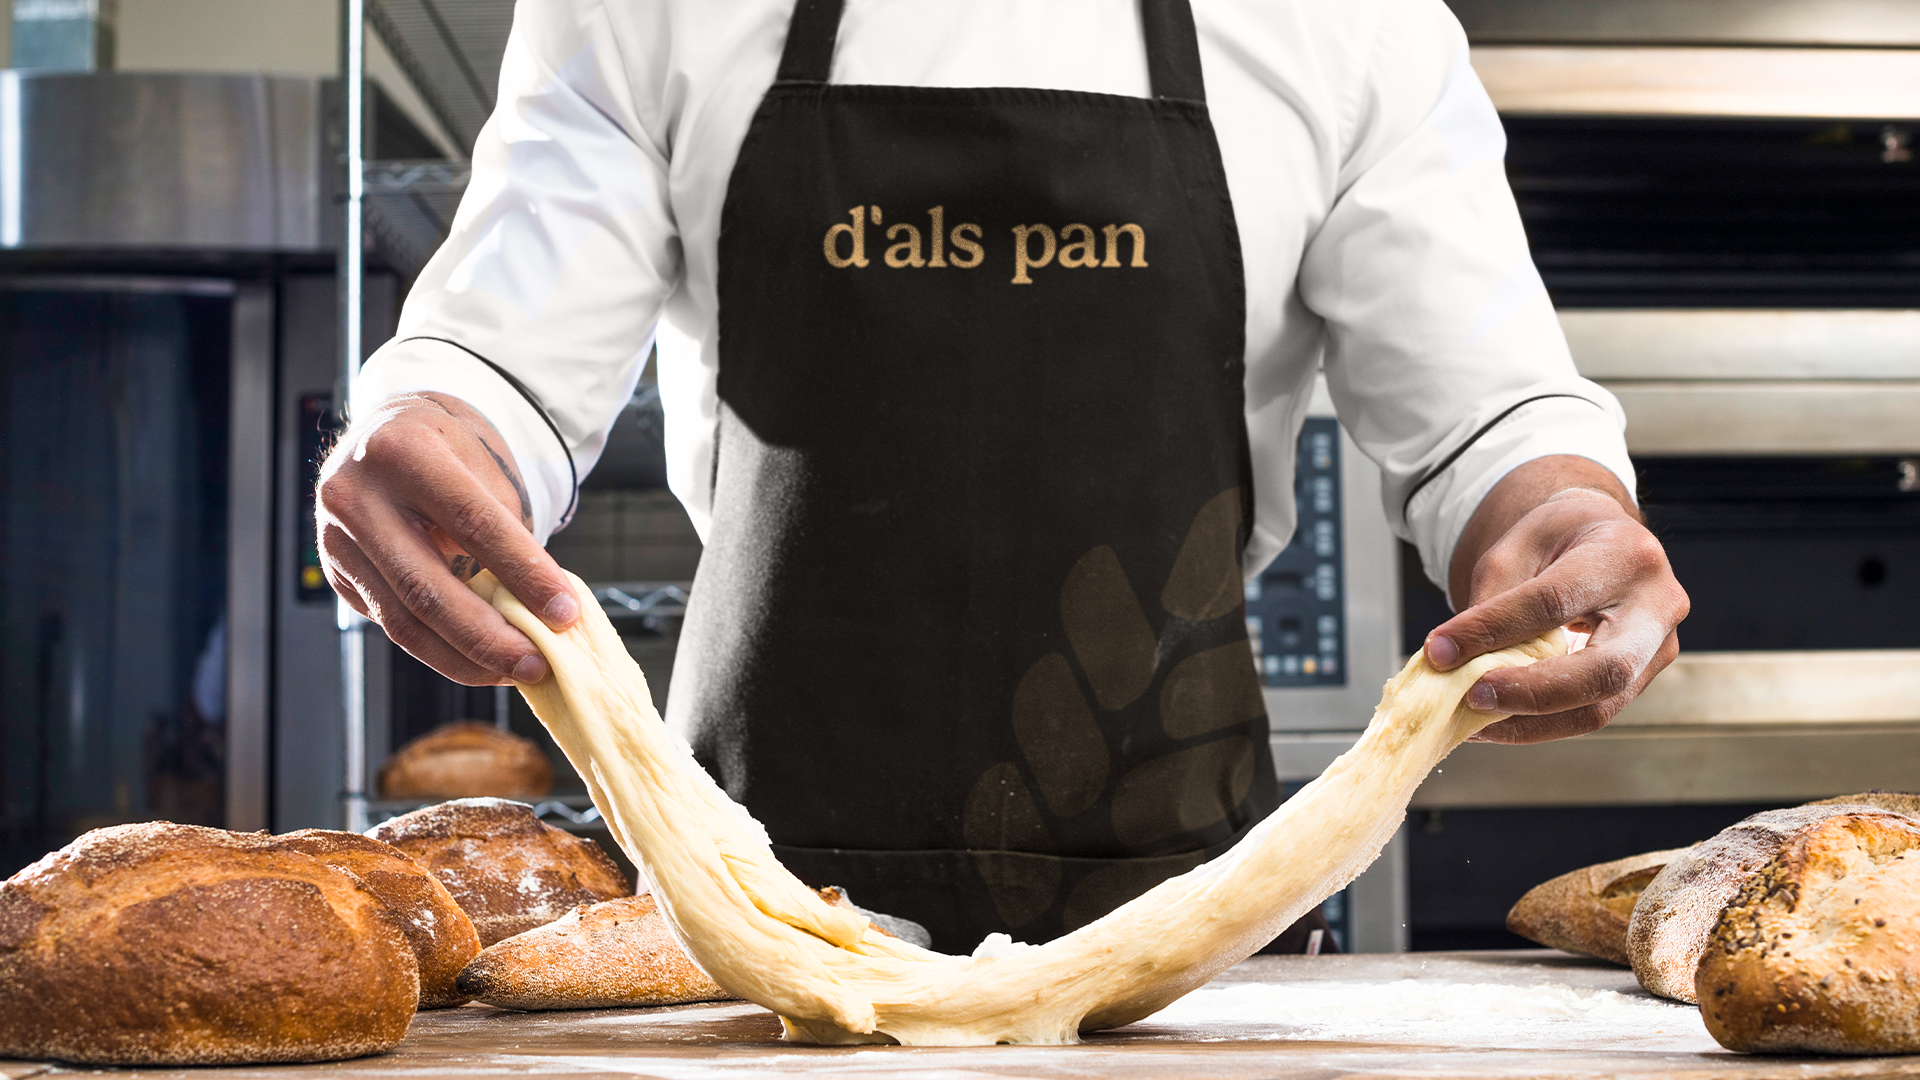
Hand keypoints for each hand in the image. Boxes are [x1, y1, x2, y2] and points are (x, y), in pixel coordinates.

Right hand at [316, 392, 578, 684]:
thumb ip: (508, 533)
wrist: (388, 436)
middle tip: (538, 665)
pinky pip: (393, 625)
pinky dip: (442, 651)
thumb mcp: (485, 468)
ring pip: (404, 621)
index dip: (523, 573)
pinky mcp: (336, 576)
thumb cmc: (450, 453)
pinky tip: (480, 661)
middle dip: (489, 637)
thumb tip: (543, 611)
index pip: (473, 524)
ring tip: (514, 671)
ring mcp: (336, 540)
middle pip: (427, 586)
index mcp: (402, 451)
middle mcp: (355, 496)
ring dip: (465, 657)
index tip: (565, 612)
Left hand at [1423, 457, 1688, 743]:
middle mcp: (1658, 604)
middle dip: (1531, 693)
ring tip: (1475, 722)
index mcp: (1625, 555)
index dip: (1492, 630)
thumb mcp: (1516, 548)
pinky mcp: (1644, 677)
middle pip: (1603, 669)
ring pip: (1600, 706)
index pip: (1554, 601)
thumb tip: (1451, 660)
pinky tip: (1497, 721)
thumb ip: (1491, 600)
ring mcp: (1660, 647)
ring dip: (1531, 722)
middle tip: (1471, 699)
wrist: (1600, 540)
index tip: (1439, 651)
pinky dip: (1540, 724)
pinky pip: (1592, 712)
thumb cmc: (1558, 540)